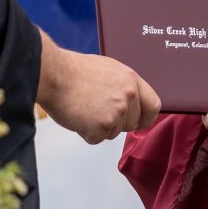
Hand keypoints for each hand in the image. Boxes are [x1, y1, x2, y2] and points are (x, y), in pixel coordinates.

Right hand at [37, 38, 159, 144]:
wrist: (54, 75)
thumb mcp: (109, 70)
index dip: (146, 117)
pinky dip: (86, 132)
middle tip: (96, 110)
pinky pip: (97, 138)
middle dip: (116, 123)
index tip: (139, 122)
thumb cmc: (75, 71)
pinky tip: (78, 116)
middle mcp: (128, 96)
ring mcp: (116, 113)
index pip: (153, 106)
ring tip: (84, 108)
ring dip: (99, 127)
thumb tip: (132, 102)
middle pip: (132, 124)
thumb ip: (124, 86)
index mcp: (131, 80)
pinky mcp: (101, 127)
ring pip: (113, 133)